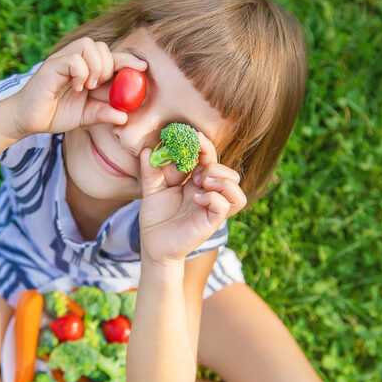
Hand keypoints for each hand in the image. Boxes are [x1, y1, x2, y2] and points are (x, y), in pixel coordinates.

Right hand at [11, 37, 146, 136]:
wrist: (28, 120)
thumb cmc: (55, 114)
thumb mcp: (85, 116)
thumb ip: (104, 113)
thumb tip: (125, 117)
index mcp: (87, 71)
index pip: (111, 57)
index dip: (128, 60)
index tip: (143, 68)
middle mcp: (76, 61)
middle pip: (102, 47)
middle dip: (109, 66)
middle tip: (101, 86)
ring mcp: (63, 61)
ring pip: (89, 46)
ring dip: (95, 67)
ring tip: (88, 86)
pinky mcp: (51, 66)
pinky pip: (73, 59)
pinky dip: (80, 72)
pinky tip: (76, 87)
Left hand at [138, 132, 246, 265]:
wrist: (153, 245)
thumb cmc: (155, 218)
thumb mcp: (150, 190)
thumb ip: (149, 170)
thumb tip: (146, 150)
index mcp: (195, 181)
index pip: (208, 159)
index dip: (204, 146)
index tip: (193, 136)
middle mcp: (207, 192)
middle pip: (227, 170)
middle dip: (212, 162)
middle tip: (193, 170)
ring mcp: (211, 207)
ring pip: (235, 186)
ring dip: (220, 178)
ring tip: (199, 182)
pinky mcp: (211, 221)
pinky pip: (225, 205)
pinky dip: (214, 197)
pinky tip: (197, 198)